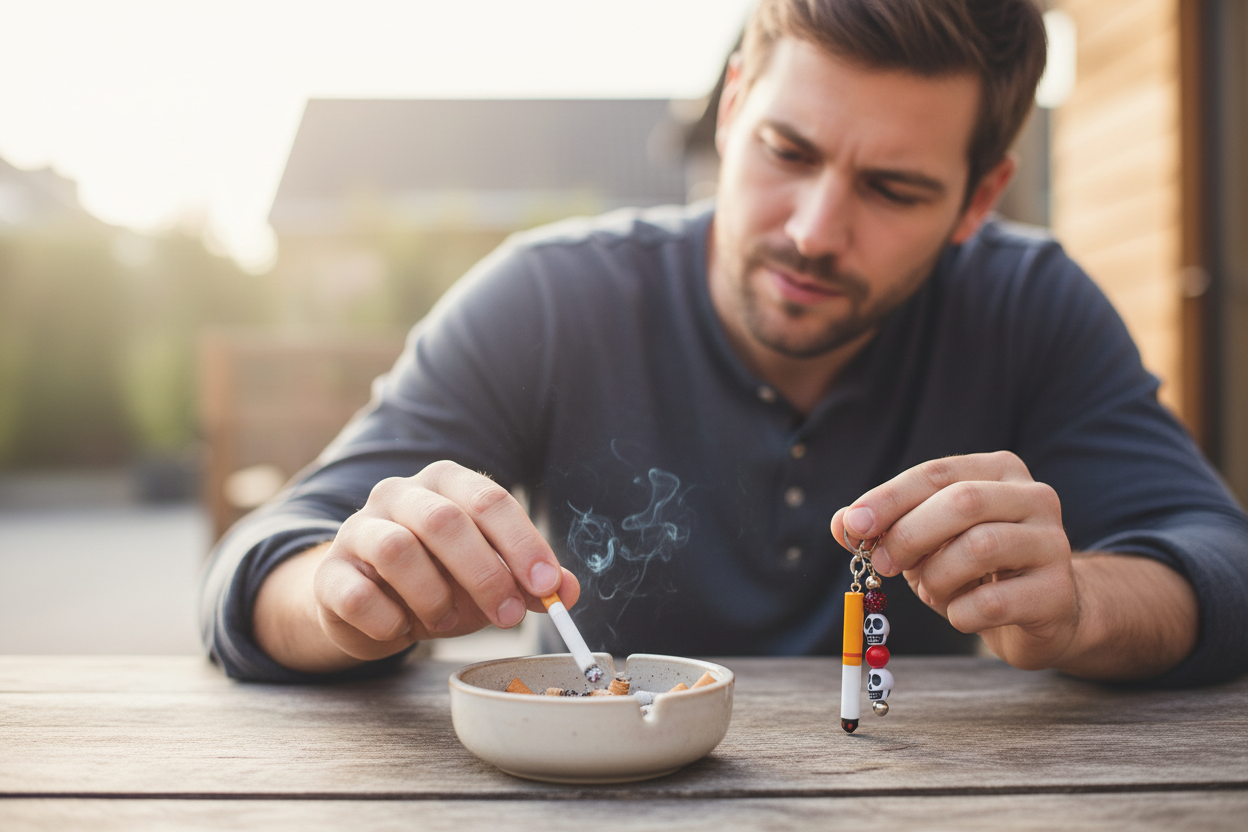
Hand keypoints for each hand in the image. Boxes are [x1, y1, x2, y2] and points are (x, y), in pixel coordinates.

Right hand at [255, 460, 579, 670]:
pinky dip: (389, 619)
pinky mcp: (329, 572)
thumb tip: (568, 592)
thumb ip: (529, 582)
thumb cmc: (440, 580)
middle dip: (484, 573)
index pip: (490, 499)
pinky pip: (358, 594)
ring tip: (447, 620)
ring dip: (434, 596)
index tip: (547, 585)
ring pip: (398, 550)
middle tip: (506, 616)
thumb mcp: (491, 577)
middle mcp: (399, 493)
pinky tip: (402, 628)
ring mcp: (358, 528)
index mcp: (446, 481)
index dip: (522, 543)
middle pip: (444, 520)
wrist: (367, 603)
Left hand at [831, 451, 1077, 670]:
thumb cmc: (975, 569)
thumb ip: (884, 528)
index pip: (936, 473)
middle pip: (963, 502)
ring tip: (930, 591)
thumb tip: (842, 523)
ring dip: (936, 576)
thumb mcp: (925, 542)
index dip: (890, 498)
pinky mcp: (1057, 592)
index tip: (854, 525)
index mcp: (998, 471)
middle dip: (910, 534)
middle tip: (881, 562)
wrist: (1044, 613)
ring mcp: (1052, 544)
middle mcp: (1033, 498)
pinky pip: (994, 601)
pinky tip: (961, 613)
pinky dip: (961, 612)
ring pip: (980, 547)